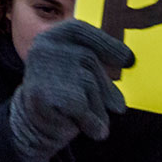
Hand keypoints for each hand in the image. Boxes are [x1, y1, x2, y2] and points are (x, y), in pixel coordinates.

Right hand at [7, 20, 133, 161]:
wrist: (32, 126)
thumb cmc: (60, 94)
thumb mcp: (75, 71)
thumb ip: (94, 62)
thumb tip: (129, 60)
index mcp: (50, 36)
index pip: (80, 31)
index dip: (106, 43)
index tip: (128, 59)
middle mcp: (44, 48)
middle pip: (88, 59)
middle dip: (106, 86)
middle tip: (119, 107)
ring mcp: (43, 70)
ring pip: (88, 83)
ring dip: (98, 106)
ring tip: (93, 119)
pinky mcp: (45, 94)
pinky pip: (82, 107)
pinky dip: (91, 122)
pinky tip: (91, 130)